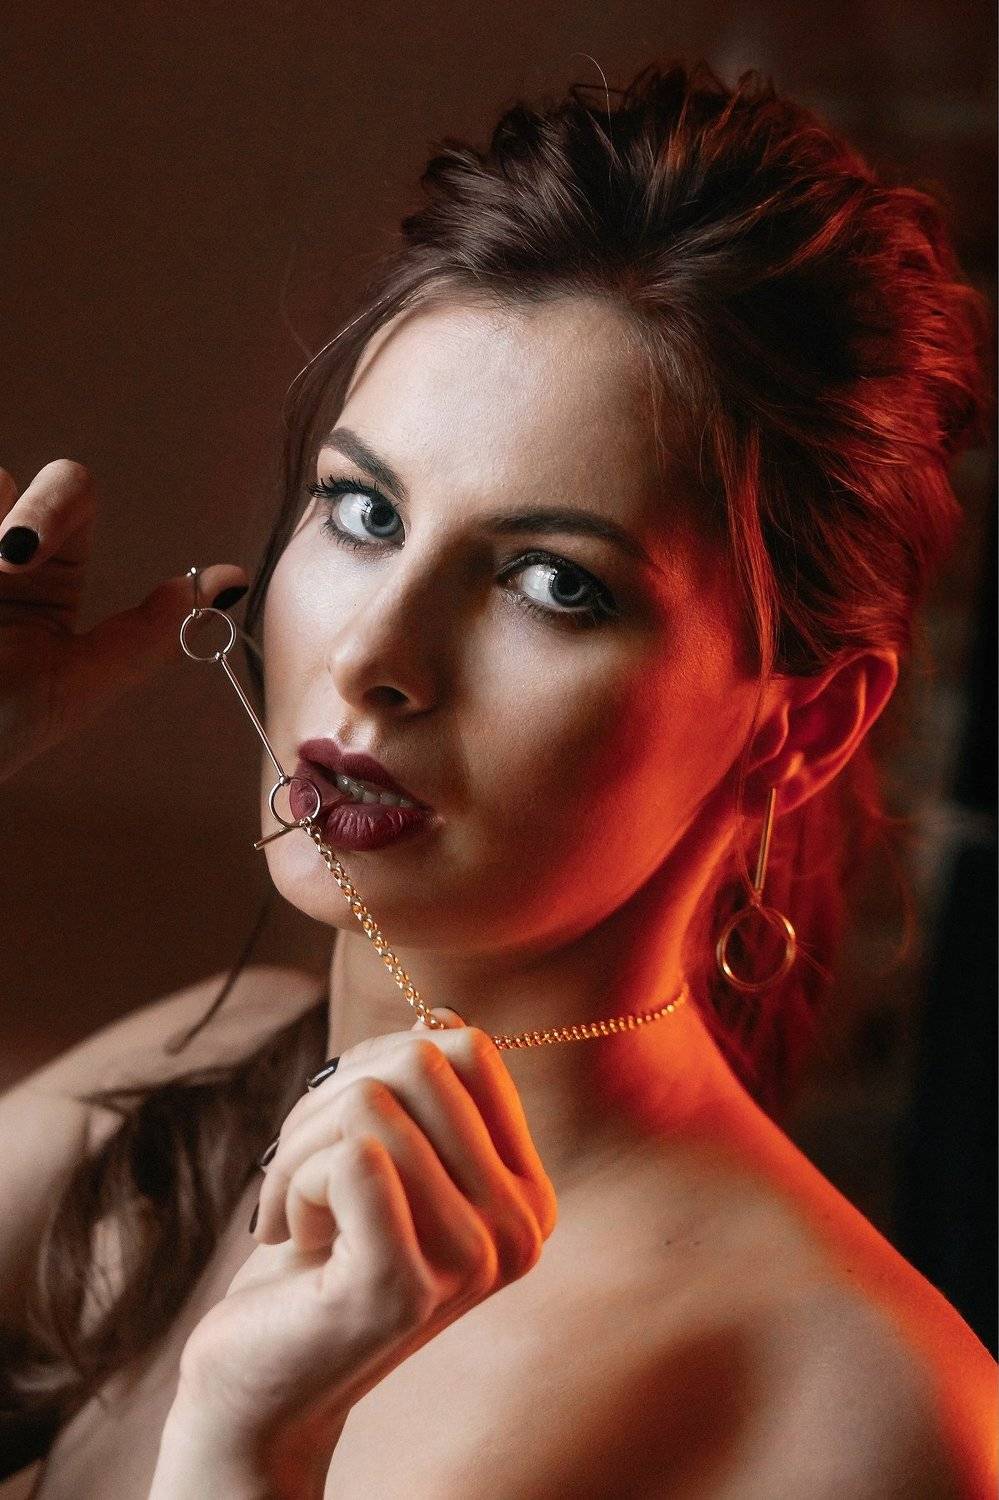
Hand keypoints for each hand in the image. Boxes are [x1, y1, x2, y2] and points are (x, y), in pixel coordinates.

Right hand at [0, 458, 247, 783]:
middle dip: (38, 510)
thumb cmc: (2, 728)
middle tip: (13, 560)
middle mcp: (5, 550)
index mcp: (48, 576)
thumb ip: (152, 634)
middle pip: (37, 479)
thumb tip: (230, 582)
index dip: (65, 507)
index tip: (35, 552)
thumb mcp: (81, 684)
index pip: (74, 499)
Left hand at [169, 1007, 557, 1494]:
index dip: (382, 1063)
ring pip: (370, 1103)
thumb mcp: (384, 1156)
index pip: (471, 1048)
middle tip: (300, 1169)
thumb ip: (424, 1092)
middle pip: (421, 1061)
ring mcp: (470, 1262)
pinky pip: (350, 1156)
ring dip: (298, 1146)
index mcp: (528, 1195)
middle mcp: (519, 1230)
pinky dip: (292, 1179)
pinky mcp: (403, 1285)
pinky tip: (289, 1236)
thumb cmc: (319, 1252)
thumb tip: (439, 1017)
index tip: (343, 1129)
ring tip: (294, 1208)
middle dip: (329, 1097)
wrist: (259, 1376)